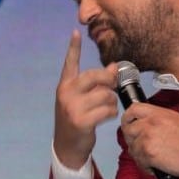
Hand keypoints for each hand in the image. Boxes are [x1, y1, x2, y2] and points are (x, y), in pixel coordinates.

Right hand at [54, 30, 118, 168]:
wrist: (67, 146)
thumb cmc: (77, 119)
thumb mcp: (82, 100)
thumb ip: (95, 84)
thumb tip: (114, 66)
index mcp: (65, 86)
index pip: (69, 63)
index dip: (73, 48)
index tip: (75, 32)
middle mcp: (66, 93)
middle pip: (96, 76)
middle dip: (109, 81)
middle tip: (112, 87)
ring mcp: (72, 107)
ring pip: (106, 94)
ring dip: (112, 102)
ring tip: (106, 109)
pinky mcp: (81, 120)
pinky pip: (108, 109)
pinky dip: (112, 114)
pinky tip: (106, 118)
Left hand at [121, 102, 178, 176]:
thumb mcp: (177, 119)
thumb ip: (159, 119)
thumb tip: (148, 124)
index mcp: (157, 113)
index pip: (133, 109)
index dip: (127, 118)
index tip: (128, 124)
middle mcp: (150, 123)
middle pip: (128, 130)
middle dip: (132, 140)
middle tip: (140, 146)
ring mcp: (147, 138)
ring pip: (132, 147)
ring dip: (140, 155)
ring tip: (152, 159)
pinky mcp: (148, 153)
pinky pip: (138, 161)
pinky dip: (145, 166)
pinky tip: (155, 167)